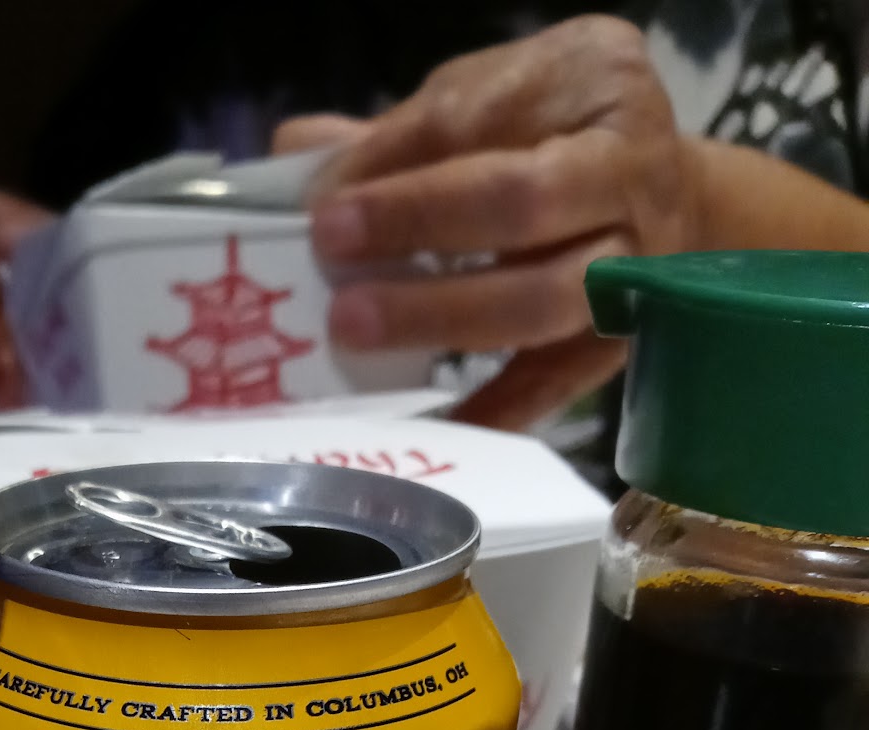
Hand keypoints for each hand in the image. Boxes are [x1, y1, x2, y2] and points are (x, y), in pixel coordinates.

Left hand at [274, 17, 699, 429]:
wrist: (662, 203)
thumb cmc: (549, 144)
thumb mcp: (486, 106)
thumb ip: (400, 133)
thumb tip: (295, 156)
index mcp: (593, 76)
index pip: (479, 113)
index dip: (393, 161)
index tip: (320, 199)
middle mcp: (632, 163)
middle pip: (523, 200)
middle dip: (421, 223)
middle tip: (331, 251)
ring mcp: (643, 261)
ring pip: (544, 295)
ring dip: (443, 315)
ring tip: (357, 326)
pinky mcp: (624, 342)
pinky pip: (555, 383)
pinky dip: (494, 410)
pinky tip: (434, 425)